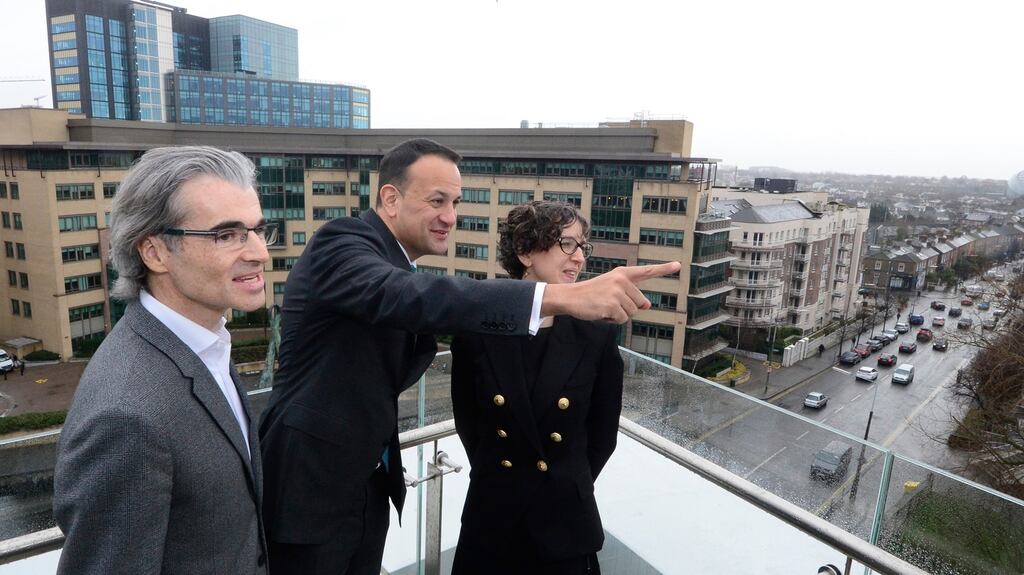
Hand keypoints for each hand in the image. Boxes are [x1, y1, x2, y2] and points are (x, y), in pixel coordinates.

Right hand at [542, 261, 681, 322]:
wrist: (570, 297)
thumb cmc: (591, 294)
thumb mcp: (612, 290)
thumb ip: (631, 295)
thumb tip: (647, 305)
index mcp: (622, 273)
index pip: (646, 271)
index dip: (664, 269)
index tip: (678, 265)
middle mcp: (622, 280)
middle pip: (639, 303)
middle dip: (627, 308)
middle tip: (608, 303)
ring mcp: (617, 292)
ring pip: (631, 313)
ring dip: (619, 315)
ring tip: (603, 307)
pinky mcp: (612, 304)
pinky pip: (622, 320)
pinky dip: (612, 320)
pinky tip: (601, 312)